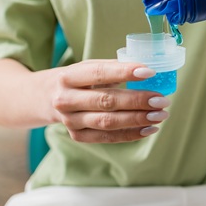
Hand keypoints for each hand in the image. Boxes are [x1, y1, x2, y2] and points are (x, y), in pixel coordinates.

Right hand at [48, 59, 170, 142]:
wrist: (43, 99)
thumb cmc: (76, 79)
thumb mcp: (87, 67)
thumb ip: (114, 68)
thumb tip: (149, 72)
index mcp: (69, 76)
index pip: (100, 73)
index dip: (126, 72)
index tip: (150, 72)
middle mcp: (66, 99)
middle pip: (107, 101)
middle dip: (138, 100)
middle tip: (162, 99)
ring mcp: (70, 120)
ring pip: (108, 122)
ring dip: (138, 119)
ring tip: (160, 115)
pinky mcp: (77, 136)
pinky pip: (107, 137)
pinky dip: (130, 134)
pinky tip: (149, 129)